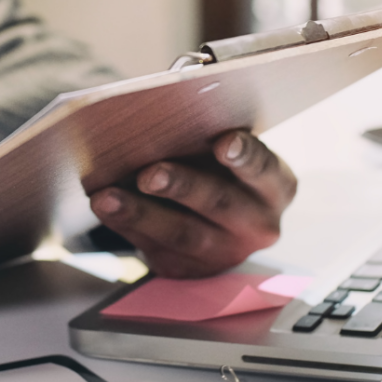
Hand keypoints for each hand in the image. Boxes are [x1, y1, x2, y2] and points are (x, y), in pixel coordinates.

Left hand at [89, 130, 296, 277]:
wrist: (215, 219)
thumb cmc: (218, 169)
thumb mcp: (225, 152)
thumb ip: (208, 134)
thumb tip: (164, 111)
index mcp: (276, 186)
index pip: (264, 169)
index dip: (245, 156)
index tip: (224, 141)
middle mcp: (257, 224)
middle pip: (218, 203)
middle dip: (182, 186)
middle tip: (149, 173)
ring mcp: (224, 253)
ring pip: (181, 234)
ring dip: (141, 213)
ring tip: (108, 197)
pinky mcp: (189, 269)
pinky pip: (156, 248)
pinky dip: (126, 226)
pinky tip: (105, 209)